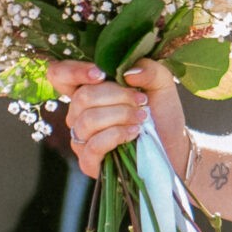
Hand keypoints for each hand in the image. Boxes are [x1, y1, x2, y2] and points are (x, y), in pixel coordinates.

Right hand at [46, 57, 188, 180]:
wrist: (172, 145)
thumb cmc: (160, 112)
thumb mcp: (161, 84)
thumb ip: (149, 70)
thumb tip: (128, 72)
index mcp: (88, 90)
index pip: (59, 74)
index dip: (73, 71)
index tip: (101, 74)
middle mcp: (78, 113)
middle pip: (82, 97)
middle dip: (118, 96)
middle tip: (141, 101)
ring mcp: (81, 138)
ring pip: (89, 120)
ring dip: (121, 115)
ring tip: (142, 118)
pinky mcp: (89, 161)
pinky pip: (94, 145)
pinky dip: (117, 135)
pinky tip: (134, 132)